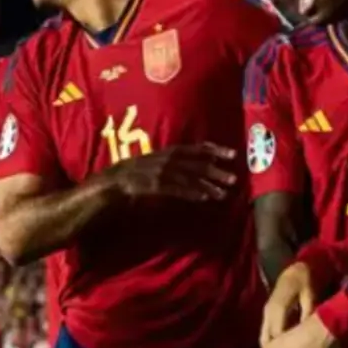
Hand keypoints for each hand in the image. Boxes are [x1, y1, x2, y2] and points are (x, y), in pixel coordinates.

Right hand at [99, 143, 237, 201]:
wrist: (113, 180)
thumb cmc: (135, 172)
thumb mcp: (155, 161)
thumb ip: (174, 161)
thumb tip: (195, 163)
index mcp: (167, 151)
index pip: (195, 148)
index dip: (215, 150)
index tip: (232, 154)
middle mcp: (166, 159)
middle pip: (196, 164)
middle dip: (216, 171)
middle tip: (233, 178)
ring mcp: (160, 172)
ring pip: (189, 178)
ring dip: (208, 186)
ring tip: (223, 193)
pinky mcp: (155, 185)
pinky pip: (176, 189)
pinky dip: (191, 193)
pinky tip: (203, 198)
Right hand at [260, 262, 315, 346]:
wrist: (295, 269)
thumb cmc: (305, 281)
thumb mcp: (310, 295)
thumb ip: (308, 313)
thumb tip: (308, 331)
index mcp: (279, 306)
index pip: (277, 333)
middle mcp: (269, 311)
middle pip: (266, 338)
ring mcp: (266, 312)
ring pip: (264, 337)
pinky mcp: (267, 313)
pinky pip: (266, 332)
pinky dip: (272, 343)